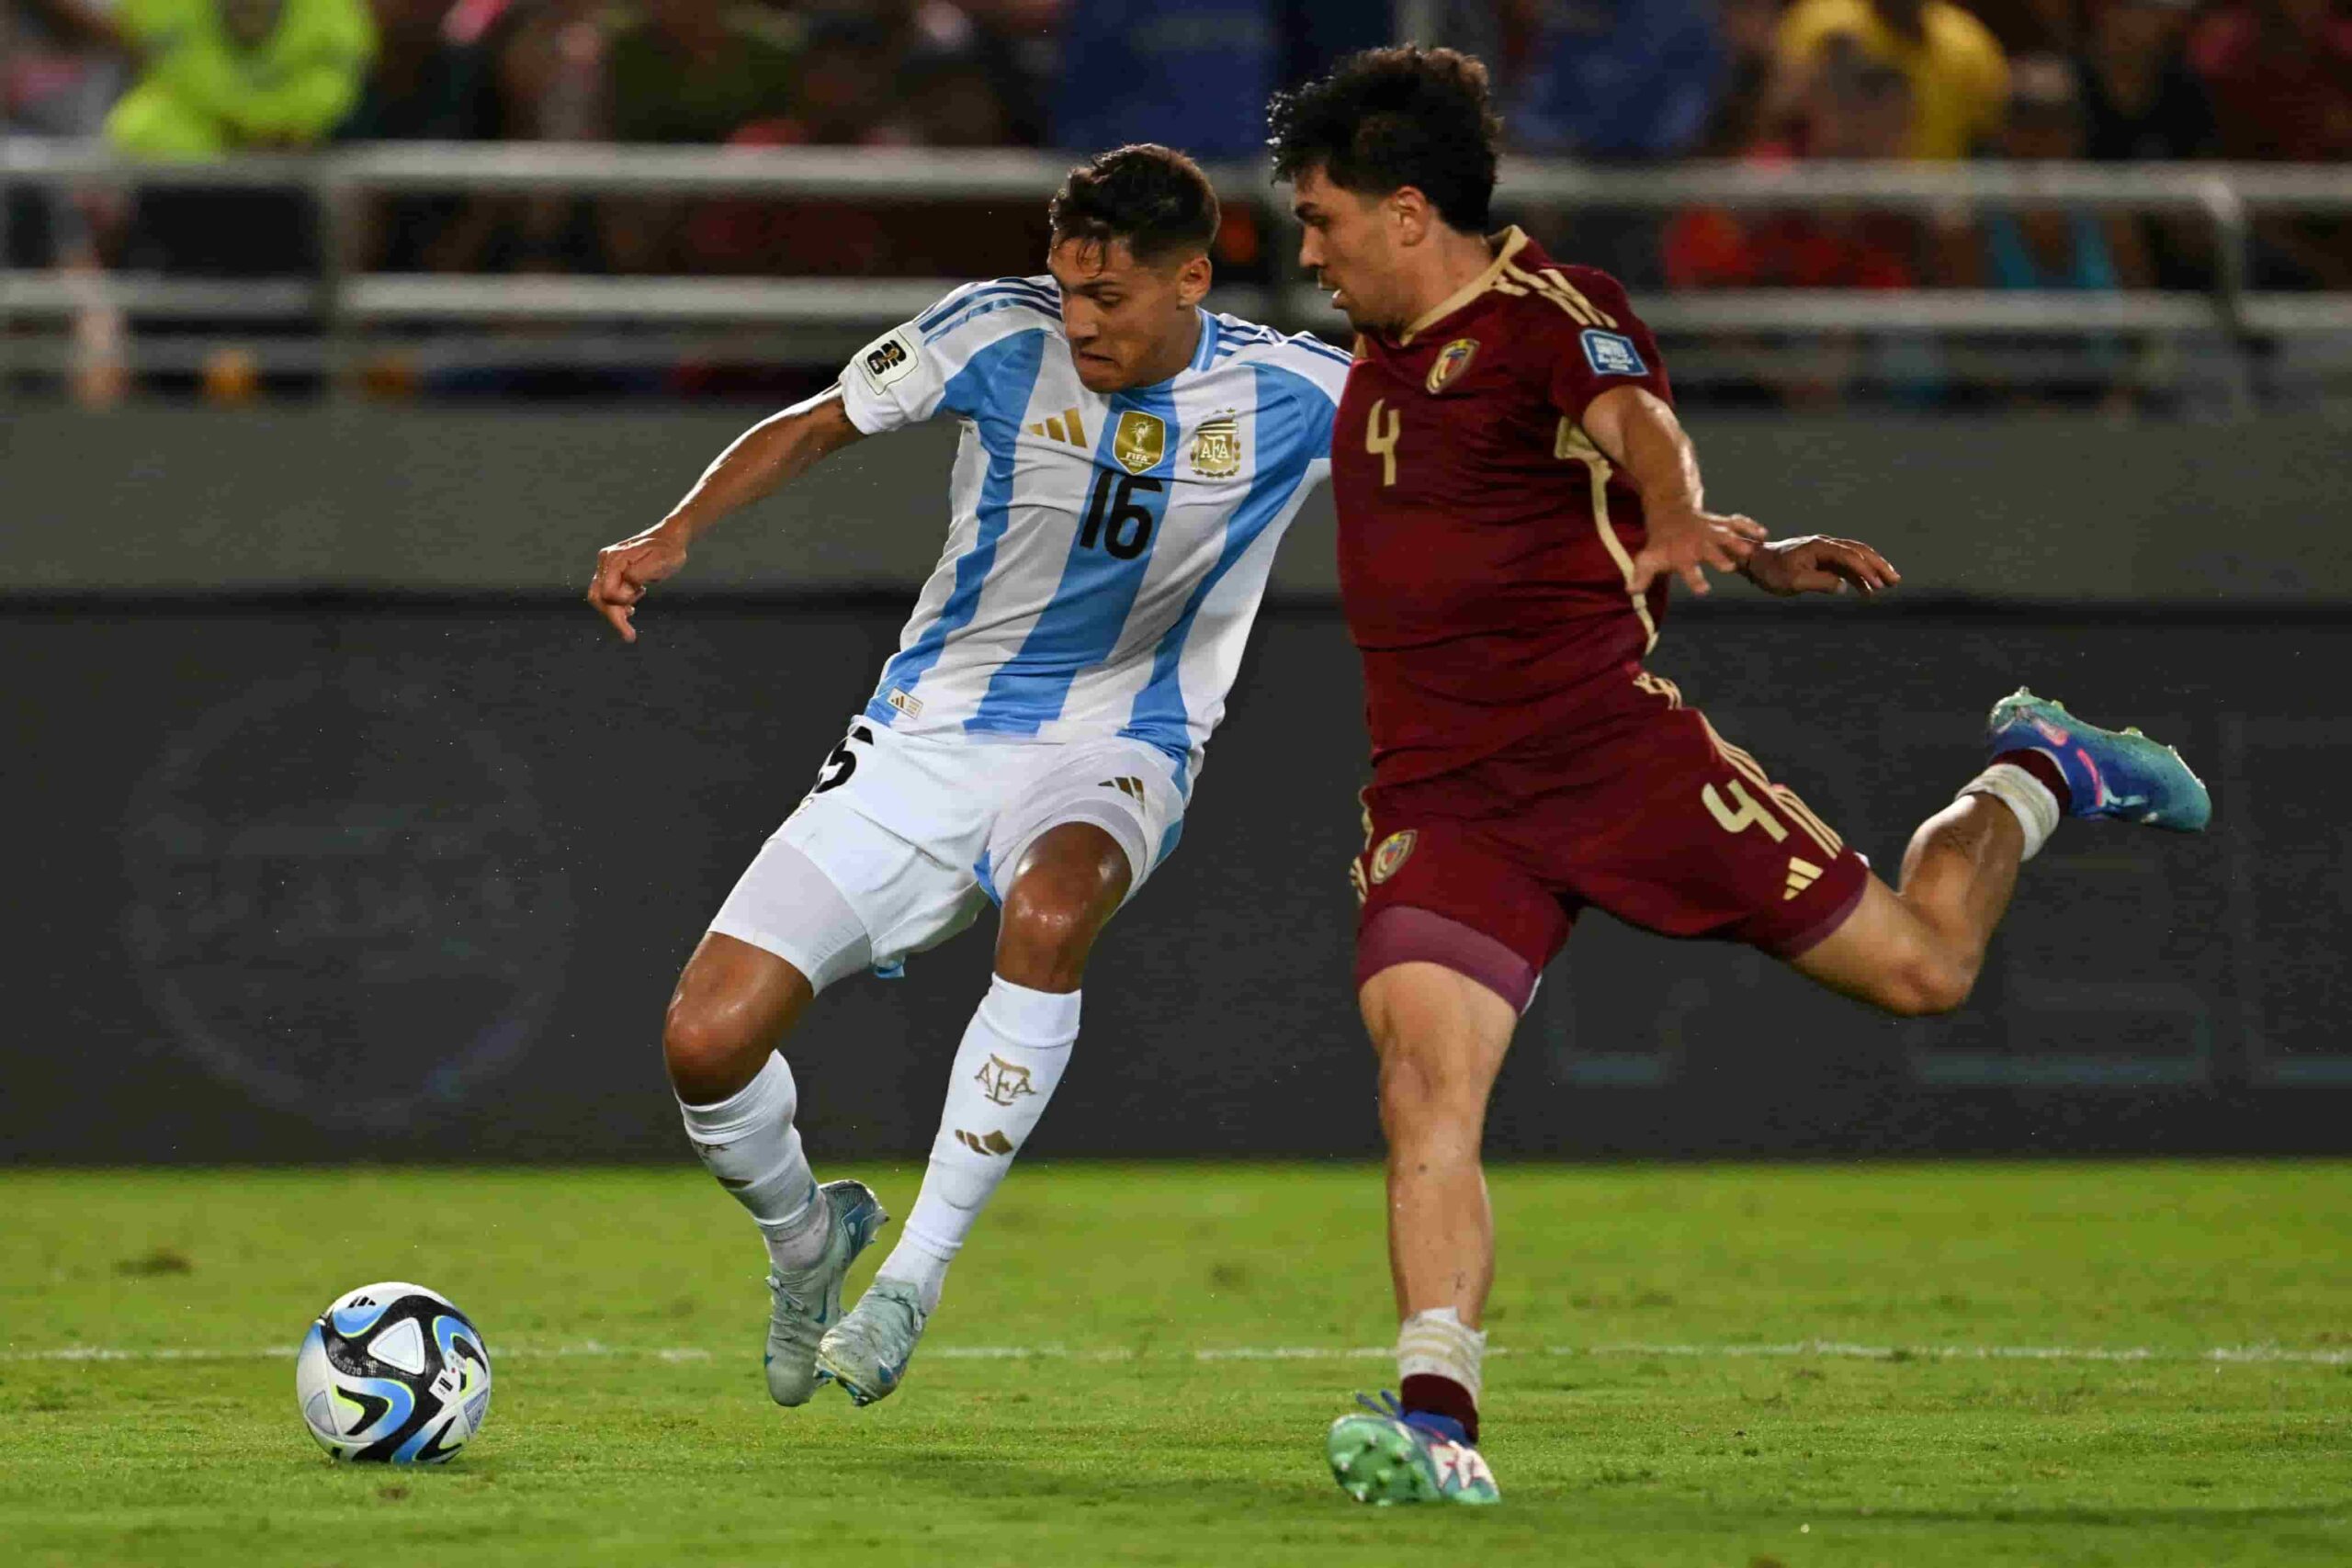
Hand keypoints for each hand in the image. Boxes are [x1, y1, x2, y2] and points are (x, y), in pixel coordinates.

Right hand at [586, 524, 688, 641]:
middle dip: (613, 617)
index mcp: (615, 559)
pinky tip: (631, 608)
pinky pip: (607, 593)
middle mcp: (606, 561)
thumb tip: (624, 589)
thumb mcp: (660, 563)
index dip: (620, 604)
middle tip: (629, 636)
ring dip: (614, 612)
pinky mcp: (613, 571)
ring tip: (630, 625)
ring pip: (601, 597)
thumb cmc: (668, 551)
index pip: (607, 592)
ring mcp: (608, 566)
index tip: (638, 602)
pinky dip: (617, 604)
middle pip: (598, 597)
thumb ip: (639, 575)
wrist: (671, 539)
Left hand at [1630, 503, 1766, 596]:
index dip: (1695, 579)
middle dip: (1718, 557)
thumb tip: (1631, 592)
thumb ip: (1641, 576)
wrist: (1670, 511)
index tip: (1704, 590)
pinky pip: (1737, 522)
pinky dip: (1750, 526)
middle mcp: (1698, 543)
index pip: (1688, 569)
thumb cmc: (1661, 542)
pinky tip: (1763, 534)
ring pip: (1726, 535)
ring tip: (1752, 550)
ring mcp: (1711, 531)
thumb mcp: (1647, 558)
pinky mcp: (1722, 523)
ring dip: (1738, 542)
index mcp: (1682, 555)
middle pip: (1709, 551)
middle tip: (1729, 568)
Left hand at [1740, 535, 1900, 598]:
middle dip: (1878, 566)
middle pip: (1859, 552)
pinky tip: (1867, 591)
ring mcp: (1825, 552)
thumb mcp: (1792, 581)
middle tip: (1895, 580)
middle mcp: (1825, 545)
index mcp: (1819, 547)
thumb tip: (1843, 586)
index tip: (1877, 585)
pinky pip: (1846, 567)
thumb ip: (1819, 582)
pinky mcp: (1823, 560)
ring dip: (1873, 570)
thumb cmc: (1772, 572)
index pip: (1849, 557)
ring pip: (1856, 558)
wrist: (1756, 564)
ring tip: (1889, 585)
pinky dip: (1858, 577)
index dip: (1865, 570)